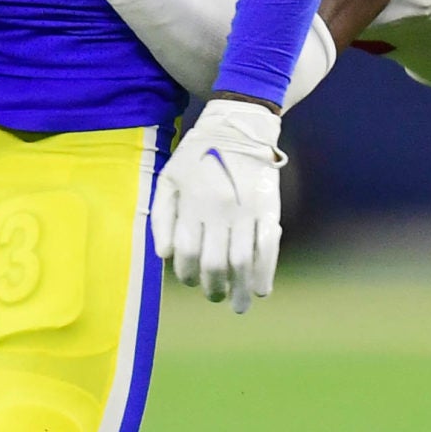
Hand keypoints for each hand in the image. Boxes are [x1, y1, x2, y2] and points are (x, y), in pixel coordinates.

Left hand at [152, 96, 285, 311]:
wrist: (238, 127)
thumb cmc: (197, 156)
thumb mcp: (168, 179)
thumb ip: (161, 218)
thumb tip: (165, 256)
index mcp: (193, 203)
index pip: (188, 253)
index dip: (186, 274)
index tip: (189, 280)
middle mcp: (219, 209)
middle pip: (215, 263)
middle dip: (213, 287)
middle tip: (214, 295)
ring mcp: (246, 210)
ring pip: (243, 261)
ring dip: (239, 288)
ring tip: (237, 304)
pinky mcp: (269, 208)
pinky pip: (269, 247)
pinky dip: (266, 272)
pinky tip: (261, 290)